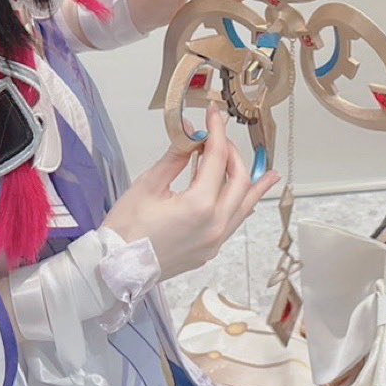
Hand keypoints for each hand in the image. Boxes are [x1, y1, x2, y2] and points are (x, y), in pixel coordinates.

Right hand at [102, 105, 280, 277]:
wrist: (114, 269)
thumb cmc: (125, 230)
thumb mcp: (149, 184)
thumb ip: (177, 156)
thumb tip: (192, 135)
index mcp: (199, 206)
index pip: (218, 158)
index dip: (217, 132)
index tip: (215, 116)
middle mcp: (214, 225)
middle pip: (239, 181)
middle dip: (233, 154)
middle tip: (222, 138)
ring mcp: (214, 241)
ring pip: (244, 206)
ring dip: (254, 186)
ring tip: (271, 174)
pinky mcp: (209, 250)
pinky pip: (234, 223)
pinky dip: (241, 206)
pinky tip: (246, 200)